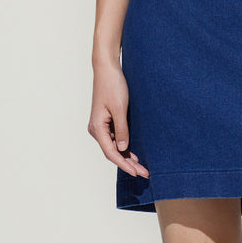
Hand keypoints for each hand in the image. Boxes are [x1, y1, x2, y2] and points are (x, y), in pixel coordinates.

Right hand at [89, 58, 148, 177]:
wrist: (107, 69)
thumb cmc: (112, 85)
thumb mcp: (120, 108)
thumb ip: (122, 129)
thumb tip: (123, 149)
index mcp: (97, 127)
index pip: (111, 152)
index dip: (124, 164)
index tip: (137, 173)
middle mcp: (97, 129)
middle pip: (113, 152)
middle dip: (128, 164)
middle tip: (144, 173)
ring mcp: (101, 126)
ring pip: (115, 147)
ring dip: (128, 157)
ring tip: (142, 168)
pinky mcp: (107, 121)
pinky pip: (116, 139)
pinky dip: (125, 148)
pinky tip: (135, 155)